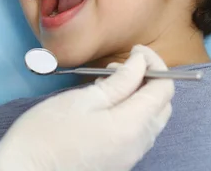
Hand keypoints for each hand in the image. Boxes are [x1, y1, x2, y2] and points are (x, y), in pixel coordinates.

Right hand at [0, 45, 174, 170]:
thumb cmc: (46, 132)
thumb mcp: (83, 99)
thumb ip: (119, 82)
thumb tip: (141, 63)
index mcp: (131, 126)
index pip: (164, 89)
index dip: (155, 64)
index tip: (135, 50)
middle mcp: (137, 145)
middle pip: (162, 106)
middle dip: (150, 80)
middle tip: (123, 65)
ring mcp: (128, 158)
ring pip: (151, 121)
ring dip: (140, 96)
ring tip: (109, 82)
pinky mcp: (117, 164)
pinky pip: (137, 135)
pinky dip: (131, 113)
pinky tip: (106, 105)